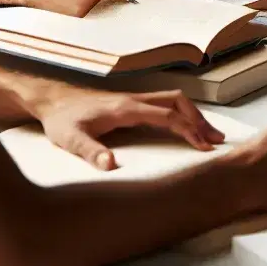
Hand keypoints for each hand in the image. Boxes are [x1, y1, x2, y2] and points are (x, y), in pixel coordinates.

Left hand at [36, 88, 224, 169]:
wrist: (51, 101)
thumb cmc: (61, 120)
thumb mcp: (71, 139)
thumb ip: (90, 151)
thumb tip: (110, 165)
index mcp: (127, 109)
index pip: (168, 116)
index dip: (189, 130)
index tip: (204, 147)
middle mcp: (135, 100)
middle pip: (179, 102)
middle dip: (199, 120)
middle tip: (215, 140)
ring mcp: (134, 100)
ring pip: (173, 100)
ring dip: (192, 115)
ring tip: (207, 134)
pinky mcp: (130, 104)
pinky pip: (164, 104)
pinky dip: (180, 113)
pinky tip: (183, 126)